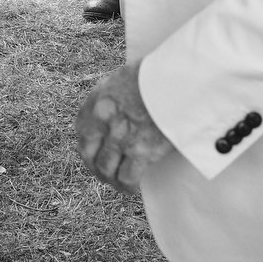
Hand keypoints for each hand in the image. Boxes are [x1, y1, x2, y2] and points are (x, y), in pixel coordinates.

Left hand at [76, 62, 175, 191]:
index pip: (82, 128)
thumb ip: (115, 95)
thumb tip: (119, 109)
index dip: (88, 145)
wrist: (181, 79)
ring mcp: (121, 136)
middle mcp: (104, 118)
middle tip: (106, 174)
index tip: (95, 152)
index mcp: (99, 98)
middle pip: (89, 153)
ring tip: (120, 182)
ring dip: (111, 179)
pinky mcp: (141, 151)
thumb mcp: (126, 77)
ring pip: (105, 169)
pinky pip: (127, 177)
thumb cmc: (160, 74)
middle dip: (96, 167)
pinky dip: (128, 186)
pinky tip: (133, 187)